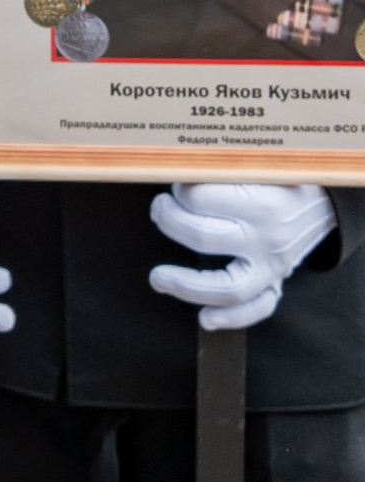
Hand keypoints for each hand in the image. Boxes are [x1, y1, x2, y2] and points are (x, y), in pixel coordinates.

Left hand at [149, 180, 333, 333]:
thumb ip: (219, 166)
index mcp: (262, 203)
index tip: (176, 183)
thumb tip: (176, 168)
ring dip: (185, 286)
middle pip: (202, 238)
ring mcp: (272, 266)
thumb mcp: (255, 161)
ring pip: (226, 288)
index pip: (200, 199)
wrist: (323, 200)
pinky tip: (205, 319)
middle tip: (160, 209)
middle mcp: (267, 239)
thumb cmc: (281, 176)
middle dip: (169, 221)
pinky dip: (231, 318)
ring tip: (157, 278)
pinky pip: (257, 308)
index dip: (179, 190)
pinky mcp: (276, 281)